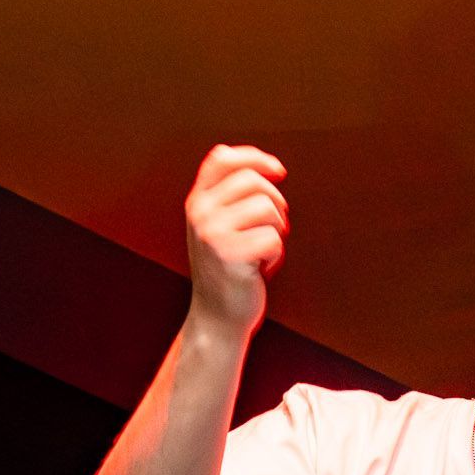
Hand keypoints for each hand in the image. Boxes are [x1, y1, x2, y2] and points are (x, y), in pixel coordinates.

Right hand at [185, 144, 288, 337]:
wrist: (217, 316)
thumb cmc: (228, 269)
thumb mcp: (219, 225)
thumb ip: (232, 196)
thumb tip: (269, 167)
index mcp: (197, 202)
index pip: (222, 159)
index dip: (254, 157)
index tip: (278, 171)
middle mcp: (200, 214)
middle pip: (254, 181)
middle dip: (275, 203)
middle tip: (271, 228)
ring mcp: (212, 234)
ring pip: (268, 208)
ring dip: (276, 231)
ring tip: (261, 250)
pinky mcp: (230, 255)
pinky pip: (273, 239)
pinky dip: (276, 256)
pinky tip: (260, 268)